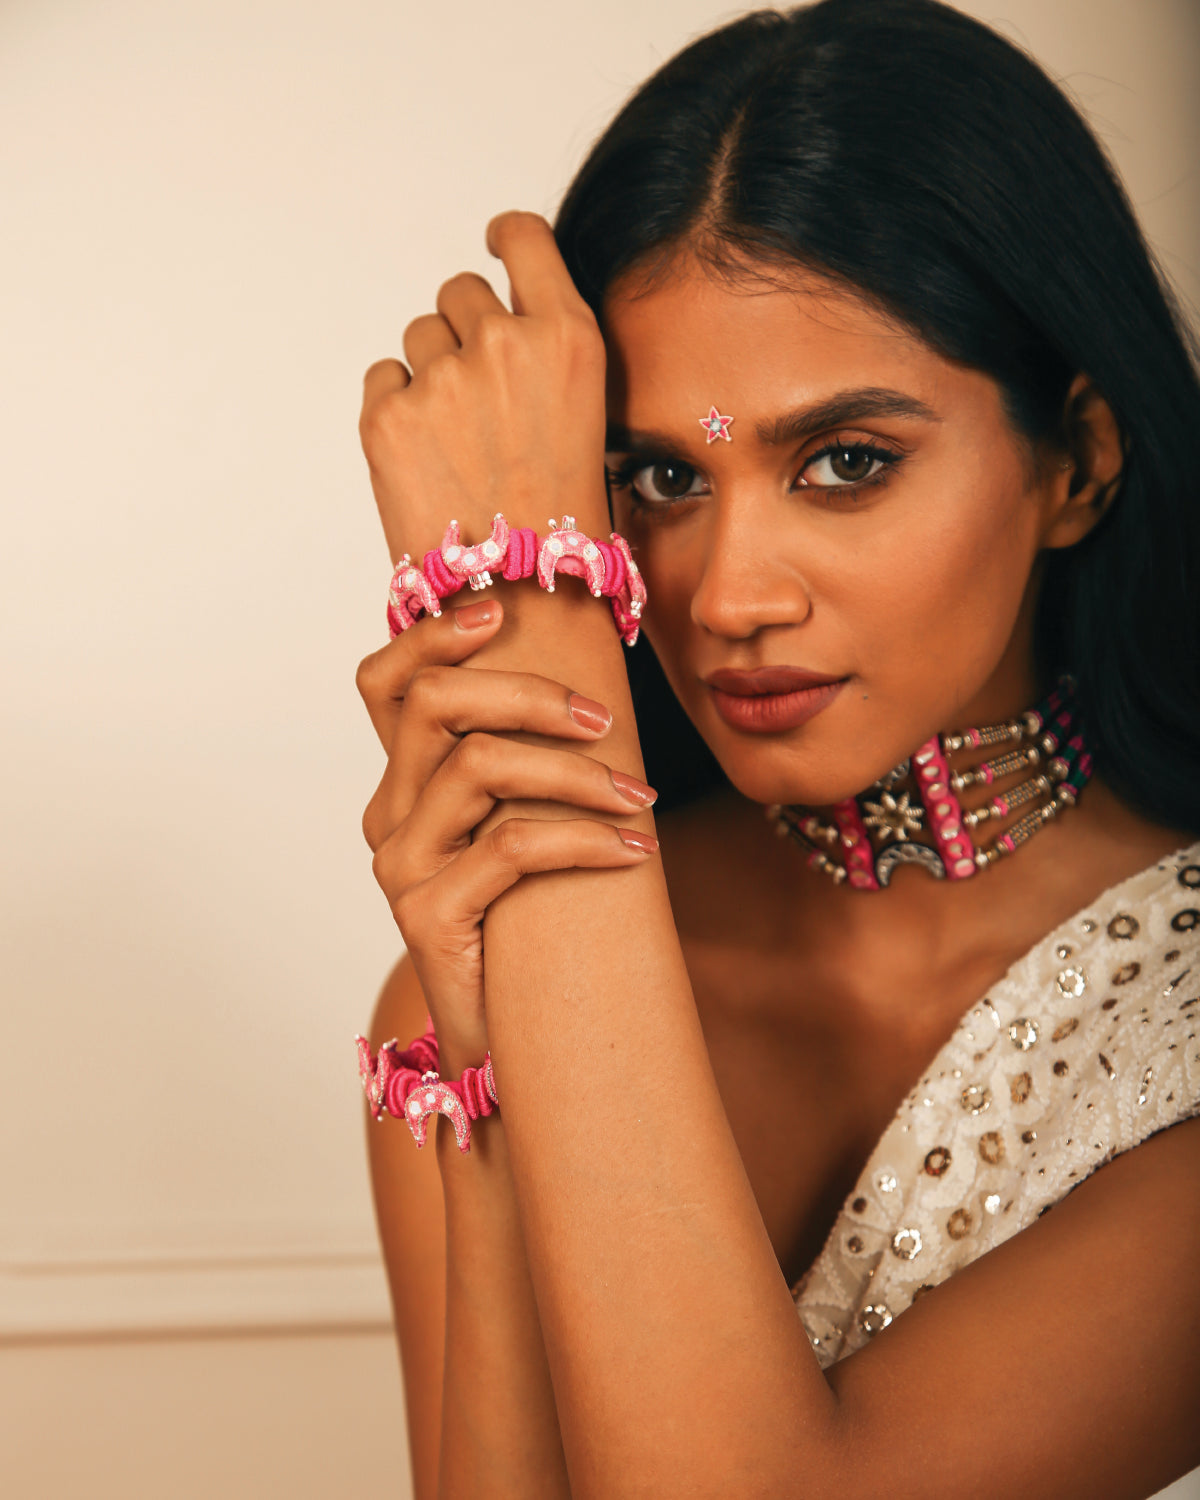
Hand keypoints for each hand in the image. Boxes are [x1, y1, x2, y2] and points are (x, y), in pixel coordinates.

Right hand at [357, 600, 658, 1065]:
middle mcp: (390, 816)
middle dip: (528, 693)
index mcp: (404, 785)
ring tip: (641, 801)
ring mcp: (401, 868)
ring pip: (480, 766)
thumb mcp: (521, 834)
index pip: (385, 683)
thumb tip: (592, 696)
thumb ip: (524, 773)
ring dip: (576, 773)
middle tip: (605, 722)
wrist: (510, 1042)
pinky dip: (584, 838)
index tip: (499, 609)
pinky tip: (634, 850)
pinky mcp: (429, 916)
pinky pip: (512, 846)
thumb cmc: (529, 927)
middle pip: (433, 705)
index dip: (431, 634)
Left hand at [359, 212, 609, 567]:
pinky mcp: (388, 415)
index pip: (524, 239)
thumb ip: (538, 354)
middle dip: (466, 333)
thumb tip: (482, 318)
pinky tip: (429, 456)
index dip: (504, 236)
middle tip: (479, 399)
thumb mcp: (582, 416)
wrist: (522, 600)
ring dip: (432, 372)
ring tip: (458, 442)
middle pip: (461, 292)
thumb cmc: (559, 520)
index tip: (493, 241)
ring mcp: (442, 378)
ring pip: (420, 336)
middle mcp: (505, 344)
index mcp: (568, 338)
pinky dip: (399, 408)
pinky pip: (384, 377)